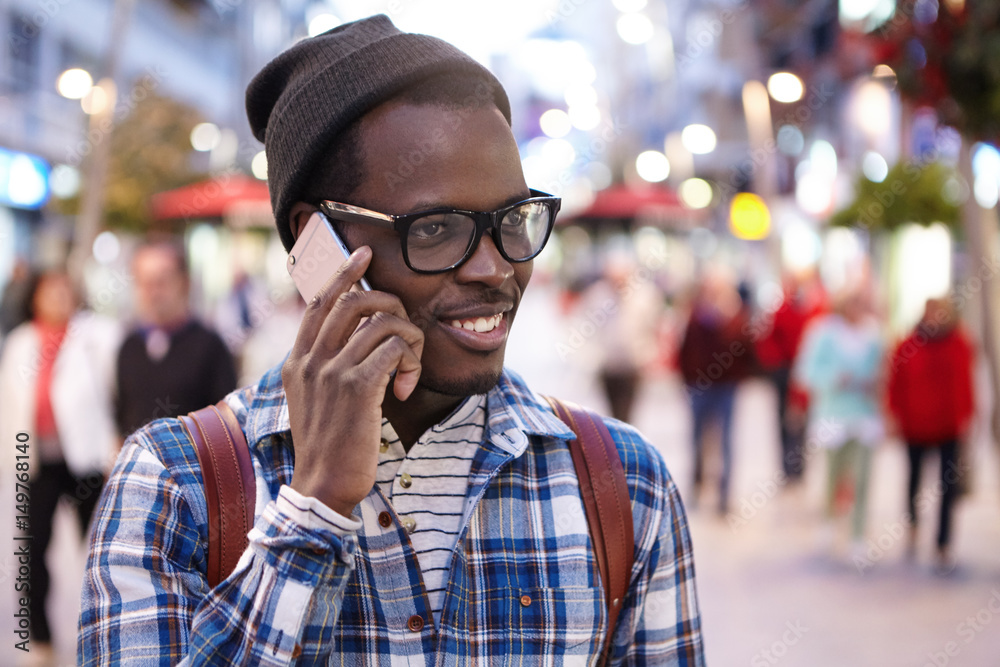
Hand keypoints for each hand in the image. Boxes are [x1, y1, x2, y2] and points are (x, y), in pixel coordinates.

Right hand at [282, 247, 423, 515]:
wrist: (322, 487)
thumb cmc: (327, 447)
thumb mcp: (313, 402)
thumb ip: (323, 370)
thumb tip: (352, 341)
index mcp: (297, 361)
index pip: (320, 302)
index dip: (344, 274)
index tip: (365, 254)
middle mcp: (311, 360)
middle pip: (354, 301)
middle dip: (389, 302)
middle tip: (405, 324)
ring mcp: (332, 372)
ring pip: (383, 323)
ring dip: (408, 340)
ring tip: (409, 369)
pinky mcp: (357, 387)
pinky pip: (395, 348)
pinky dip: (410, 361)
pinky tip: (407, 387)